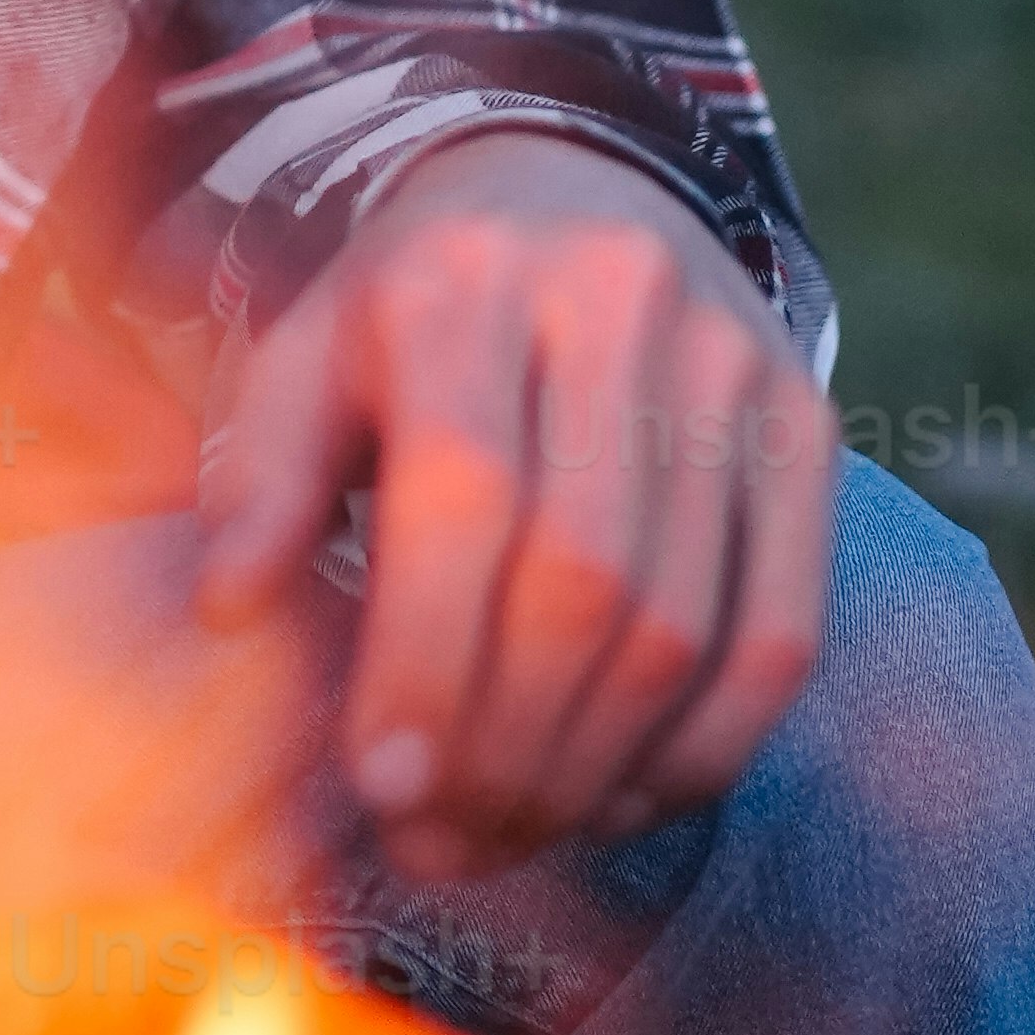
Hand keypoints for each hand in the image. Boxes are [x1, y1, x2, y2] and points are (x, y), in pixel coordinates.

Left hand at [191, 137, 834, 878]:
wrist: (573, 192)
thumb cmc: (412, 315)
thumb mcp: (307, 354)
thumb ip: (259, 475)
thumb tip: (228, 608)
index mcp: (466, 281)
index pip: (465, 493)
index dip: (426, 659)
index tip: (382, 788)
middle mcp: (617, 302)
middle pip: (584, 579)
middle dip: (507, 746)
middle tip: (441, 843)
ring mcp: (731, 363)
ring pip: (684, 625)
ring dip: (592, 771)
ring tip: (509, 834)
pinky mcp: (806, 428)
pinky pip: (779, 636)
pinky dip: (703, 750)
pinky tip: (617, 799)